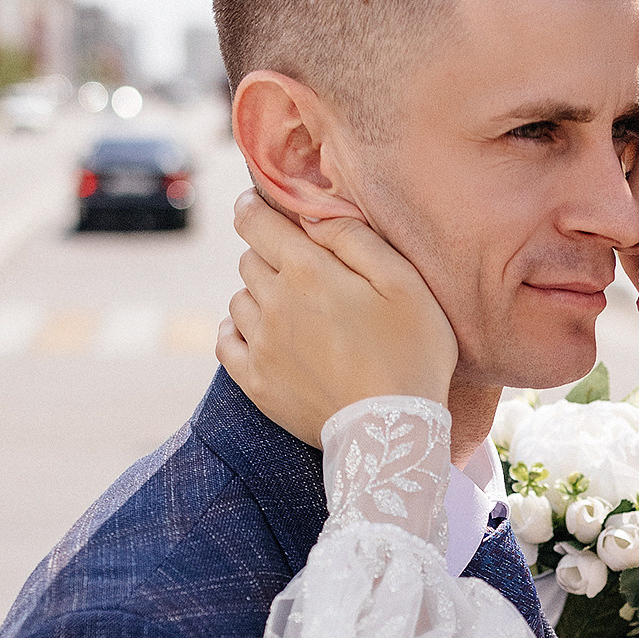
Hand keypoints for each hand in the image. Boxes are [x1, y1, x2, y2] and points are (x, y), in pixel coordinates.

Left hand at [218, 190, 458, 445]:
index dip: (254, 206)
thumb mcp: (403, 281)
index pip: (253, 220)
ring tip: (294, 310)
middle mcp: (273, 302)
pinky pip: (227, 341)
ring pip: (239, 298)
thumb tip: (312, 213)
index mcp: (307, 270)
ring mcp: (260, 345)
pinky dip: (239, 330)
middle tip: (304, 271)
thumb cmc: (411, 352)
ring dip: (259, 294)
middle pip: (249, 259)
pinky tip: (263, 335)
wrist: (395, 431)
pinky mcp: (255, 383)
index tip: (260, 206)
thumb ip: (355, 237)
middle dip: (270, 255)